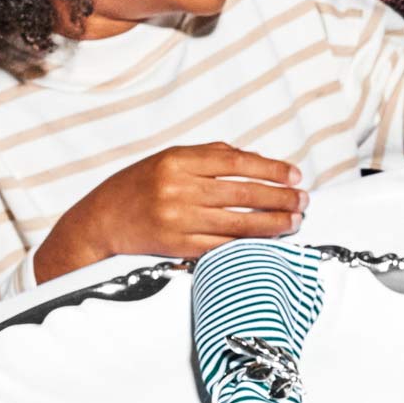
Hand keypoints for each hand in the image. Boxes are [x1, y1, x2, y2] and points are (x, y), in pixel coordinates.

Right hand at [33, 143, 307, 283]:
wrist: (99, 221)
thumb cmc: (138, 186)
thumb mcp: (167, 159)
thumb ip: (208, 156)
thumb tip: (254, 158)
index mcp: (177, 161)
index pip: (236, 162)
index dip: (271, 169)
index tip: (295, 175)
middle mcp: (178, 188)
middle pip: (242, 193)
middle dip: (280, 197)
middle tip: (304, 201)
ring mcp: (177, 219)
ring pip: (237, 223)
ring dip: (272, 224)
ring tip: (294, 222)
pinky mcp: (176, 246)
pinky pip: (220, 247)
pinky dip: (247, 245)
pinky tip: (267, 243)